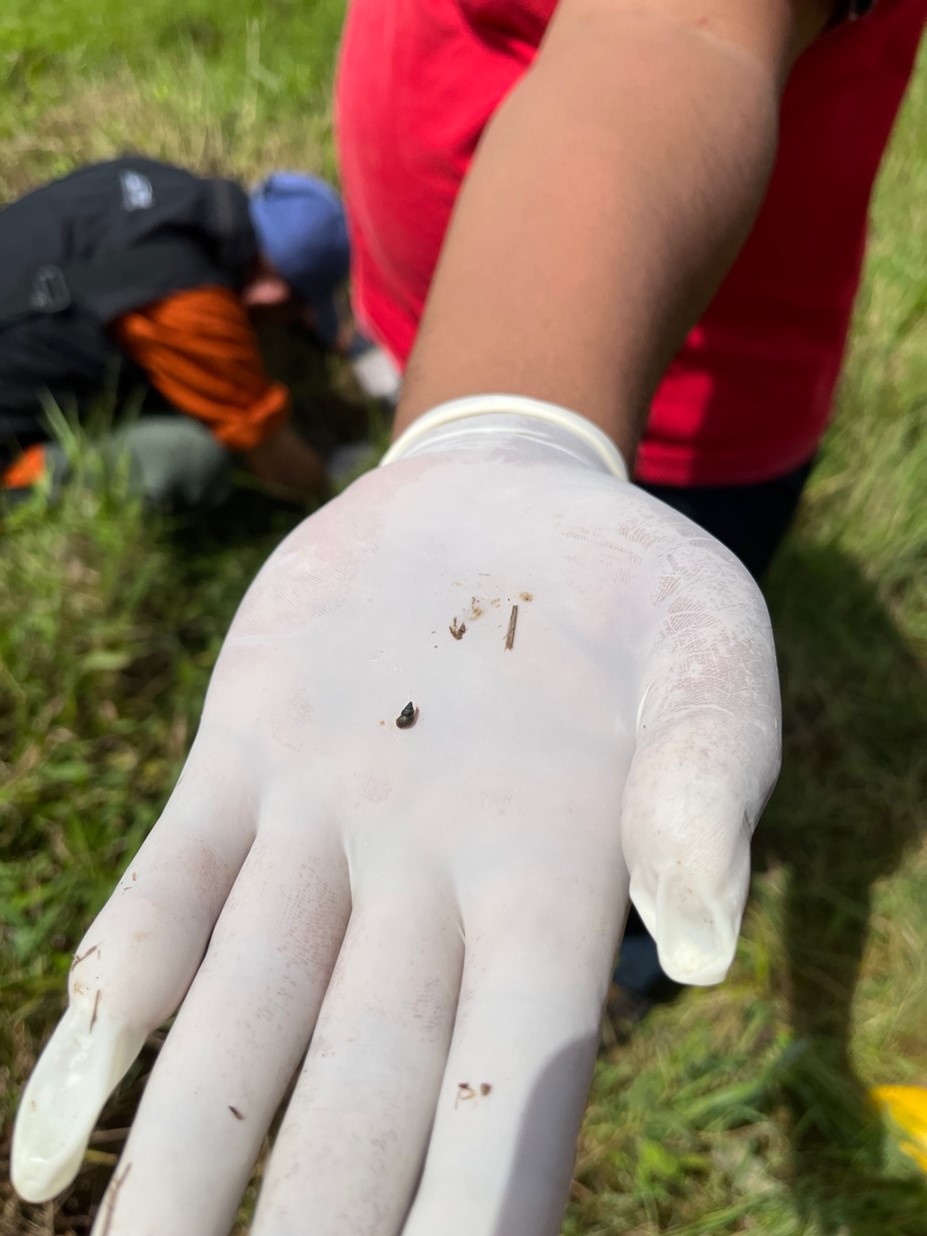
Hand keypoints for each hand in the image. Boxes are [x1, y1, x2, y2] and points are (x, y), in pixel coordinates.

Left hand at [13, 401, 779, 1234]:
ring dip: (181, 1148)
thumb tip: (697, 939)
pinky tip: (58, 1106)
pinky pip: (173, 886)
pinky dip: (118, 981)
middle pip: (358, 1088)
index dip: (476, 1201)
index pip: (516, 1082)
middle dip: (310, 1221)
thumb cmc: (635, 592)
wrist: (506, 499)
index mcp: (557, 879)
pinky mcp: (243, 756)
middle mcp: (428, 886)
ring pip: (243, 1014)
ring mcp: (324, 826)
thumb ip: (705, 779)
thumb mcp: (706, 651)